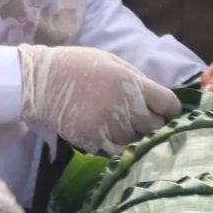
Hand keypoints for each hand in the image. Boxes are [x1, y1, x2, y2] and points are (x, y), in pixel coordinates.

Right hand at [17, 43, 182, 152]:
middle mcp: (123, 106)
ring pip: (137, 141)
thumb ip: (139, 81)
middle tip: (144, 118)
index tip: (166, 111)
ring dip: (135, 135)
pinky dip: (118, 145)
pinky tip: (110, 133)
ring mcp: (107, 126)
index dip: (171, 109)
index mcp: (131, 83)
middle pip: (156, 126)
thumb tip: (162, 100)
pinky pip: (117, 150)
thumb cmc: (80, 66)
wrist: (41, 81)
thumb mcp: (114, 62)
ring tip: (121, 123)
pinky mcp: (93, 140)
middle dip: (154, 123)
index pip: (169, 105)